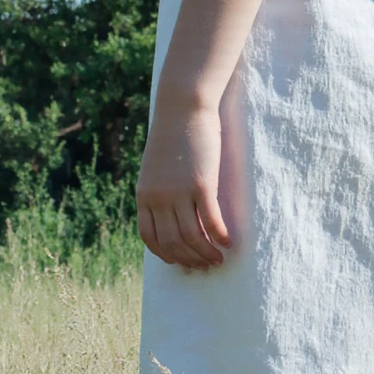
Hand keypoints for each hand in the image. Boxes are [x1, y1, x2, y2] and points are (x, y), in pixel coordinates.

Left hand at [136, 98, 231, 270]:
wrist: (182, 108)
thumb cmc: (172, 134)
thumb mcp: (155, 166)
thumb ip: (158, 189)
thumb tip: (170, 210)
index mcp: (144, 196)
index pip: (150, 238)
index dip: (166, 255)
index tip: (181, 261)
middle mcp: (158, 199)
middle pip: (172, 243)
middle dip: (190, 260)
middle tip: (206, 265)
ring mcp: (178, 193)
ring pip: (192, 238)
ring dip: (206, 254)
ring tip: (219, 259)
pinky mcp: (201, 185)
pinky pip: (211, 222)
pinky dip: (220, 237)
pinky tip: (229, 242)